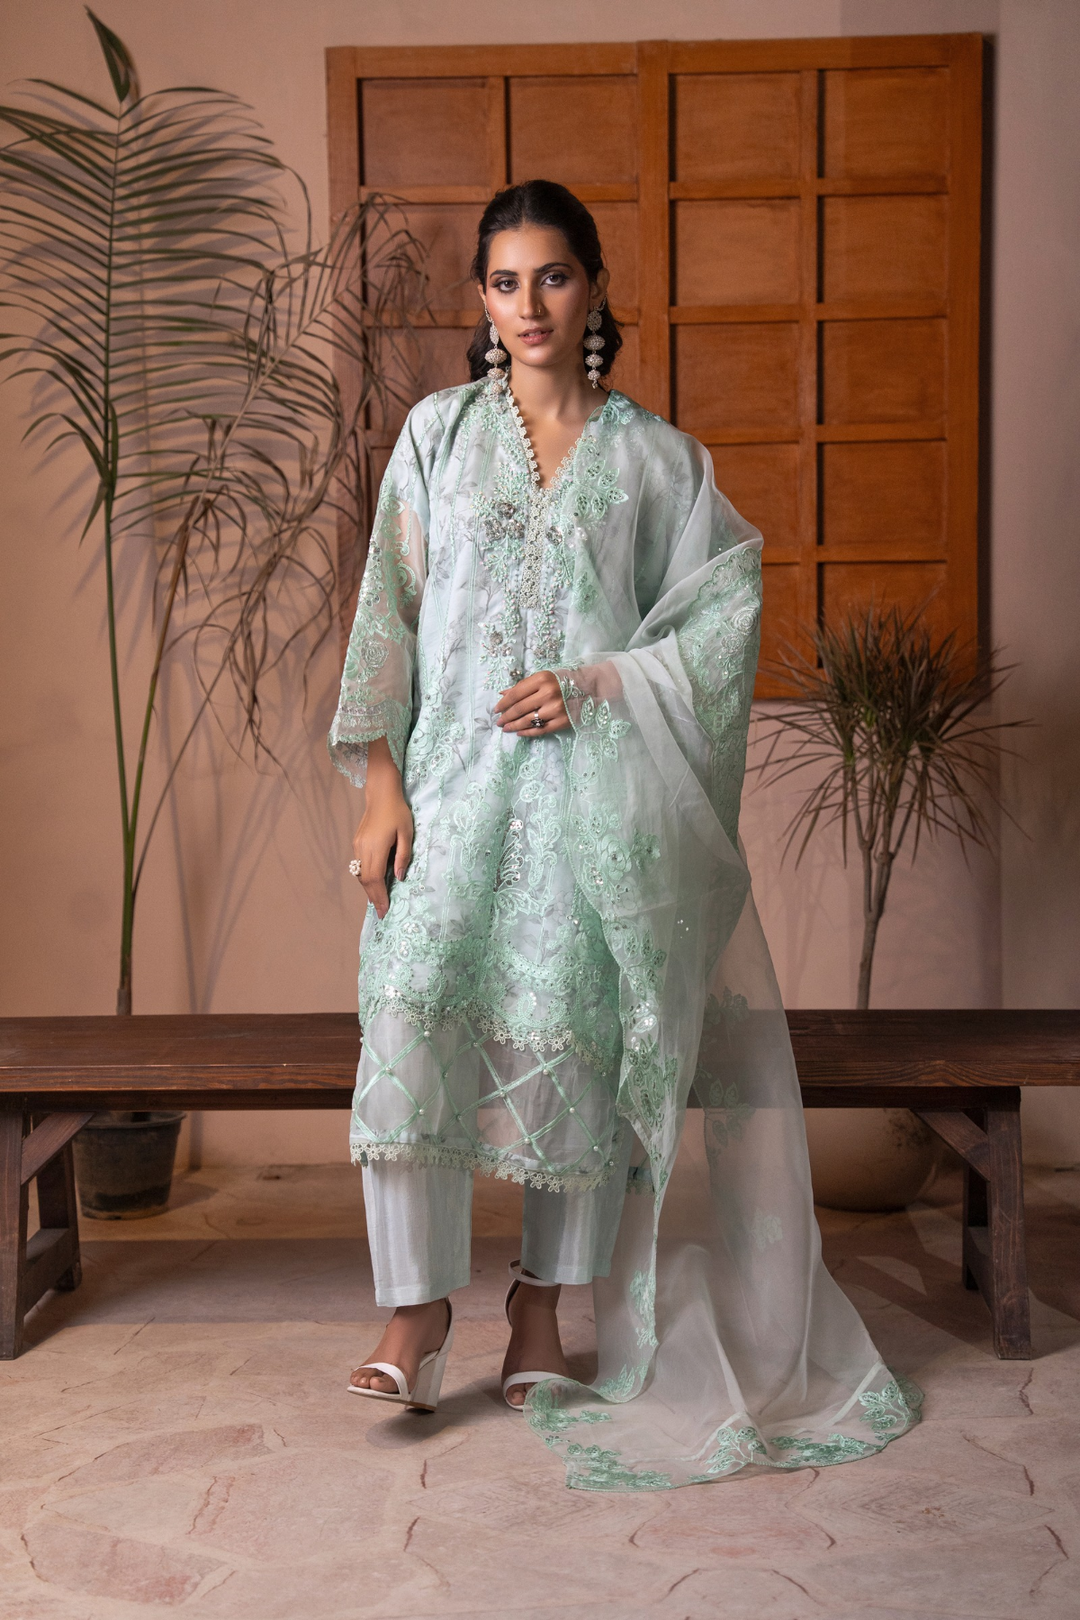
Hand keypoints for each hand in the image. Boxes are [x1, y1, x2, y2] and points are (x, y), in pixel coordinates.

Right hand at [351, 738, 412, 917]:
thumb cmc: (398, 812)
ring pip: (360, 874)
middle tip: (381, 912)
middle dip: (373, 897)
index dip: (379, 897)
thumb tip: (399, 877)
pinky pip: (360, 866)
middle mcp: (363, 849)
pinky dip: (366, 878)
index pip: (375, 879)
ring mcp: (358, 846)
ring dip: (369, 889)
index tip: (384, 911)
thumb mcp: (407, 833)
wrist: (381, 794)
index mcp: (376, 848)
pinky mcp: (357, 843)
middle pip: (365, 880)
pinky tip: (374, 883)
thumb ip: (403, 856)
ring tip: (378, 901)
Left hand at [493, 670, 569, 736]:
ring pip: (528, 721)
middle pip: (520, 708)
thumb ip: (523, 686)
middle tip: (499, 722)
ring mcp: (556, 709)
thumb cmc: (562, 682)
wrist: (588, 689)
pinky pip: (541, 730)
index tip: (496, 710)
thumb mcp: (543, 678)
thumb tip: (502, 694)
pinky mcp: (563, 722)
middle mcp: (548, 694)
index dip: (503, 703)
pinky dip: (528, 732)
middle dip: (506, 716)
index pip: (516, 693)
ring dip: (514, 726)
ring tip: (506, 728)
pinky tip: (520, 733)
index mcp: (542, 679)